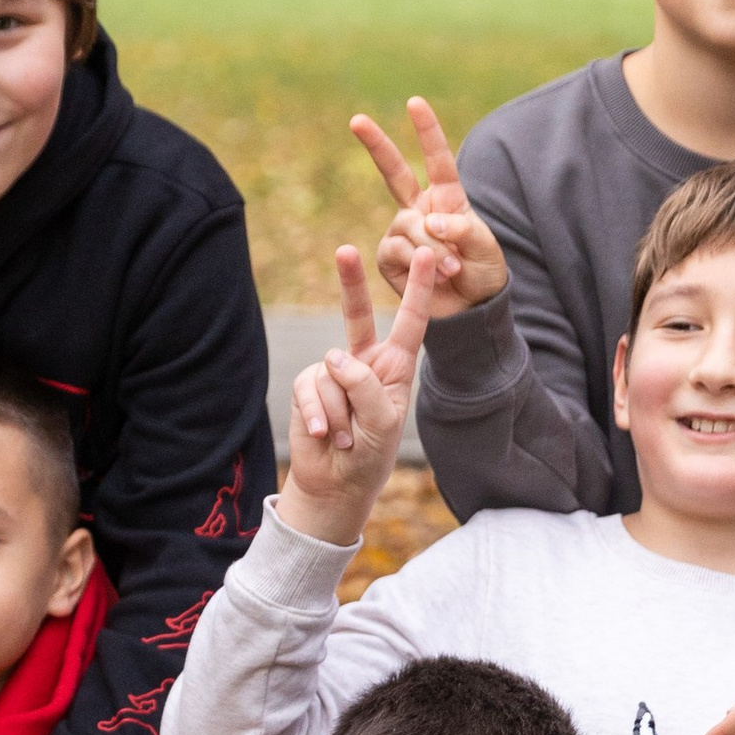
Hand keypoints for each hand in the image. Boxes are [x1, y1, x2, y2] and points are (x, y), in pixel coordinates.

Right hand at [278, 242, 438, 545]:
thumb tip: (332, 356)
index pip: (409, 322)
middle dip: (349, 283)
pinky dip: (319, 415)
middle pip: (355, 315)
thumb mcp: (383, 421)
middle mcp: (363, 362)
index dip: (417, 289)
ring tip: (347, 436)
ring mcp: (332, 373)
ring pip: (333, 372)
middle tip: (345, 250)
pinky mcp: (307, 387)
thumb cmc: (370, 454)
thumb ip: (365, 384)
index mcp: (395, 367)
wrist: (335, 484)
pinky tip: (324, 435)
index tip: (426, 255)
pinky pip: (311, 388)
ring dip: (341, 412)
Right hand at [349, 96, 511, 318]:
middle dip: (376, 145)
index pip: (437, 160)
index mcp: (446, 199)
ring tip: (454, 269)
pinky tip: (435, 275)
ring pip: (407, 226)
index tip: (414, 102)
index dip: (426, 131)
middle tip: (356, 120)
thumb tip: (431, 221)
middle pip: (393, 173)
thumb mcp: (486, 250)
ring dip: (433, 248)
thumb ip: (464, 231)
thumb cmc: (482, 275)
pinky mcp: (388, 259)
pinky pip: (397, 251)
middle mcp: (419, 210)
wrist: (469, 312)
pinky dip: (419, 262)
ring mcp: (401, 233)